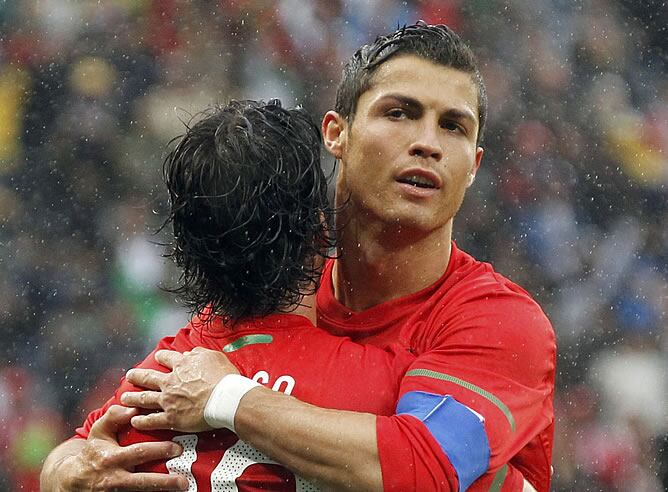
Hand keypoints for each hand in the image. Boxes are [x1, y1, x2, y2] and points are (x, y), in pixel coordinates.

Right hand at [54, 405, 187, 490]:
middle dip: (165, 481)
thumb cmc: (92, 453)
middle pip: (143, 482)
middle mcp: (115, 478)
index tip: (177, 448)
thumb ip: (114, 417)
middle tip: (184, 479)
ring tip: (182, 489)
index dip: (159, 450)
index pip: (139, 453)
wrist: (73, 480)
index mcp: (112, 458)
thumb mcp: (98, 432)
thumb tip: (133, 408)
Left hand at [122, 347, 238, 431]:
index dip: (161, 356)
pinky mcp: (171, 418)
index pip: (167, 357)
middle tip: (130, 375)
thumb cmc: (224, 378)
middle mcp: (171, 381)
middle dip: (137, 376)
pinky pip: (152, 421)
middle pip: (148, 377)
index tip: (158, 357)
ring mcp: (168, 400)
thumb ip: (199, 353)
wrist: (225, 398)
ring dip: (132, 398)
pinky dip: (142, 421)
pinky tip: (134, 421)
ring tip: (124, 398)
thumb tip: (190, 354)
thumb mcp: (213, 356)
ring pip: (144, 398)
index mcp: (182, 365)